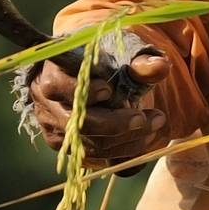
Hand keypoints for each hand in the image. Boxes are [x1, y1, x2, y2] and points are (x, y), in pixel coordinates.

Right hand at [27, 50, 171, 169]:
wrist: (87, 75)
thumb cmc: (102, 60)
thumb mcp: (119, 53)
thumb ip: (140, 61)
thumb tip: (160, 67)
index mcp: (52, 73)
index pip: (60, 85)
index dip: (85, 92)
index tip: (109, 89)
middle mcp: (48, 104)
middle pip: (79, 122)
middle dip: (117, 123)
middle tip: (148, 117)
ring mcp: (55, 128)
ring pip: (90, 144)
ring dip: (128, 139)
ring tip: (156, 123)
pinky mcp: (68, 146)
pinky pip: (97, 156)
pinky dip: (124, 150)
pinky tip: (145, 137)